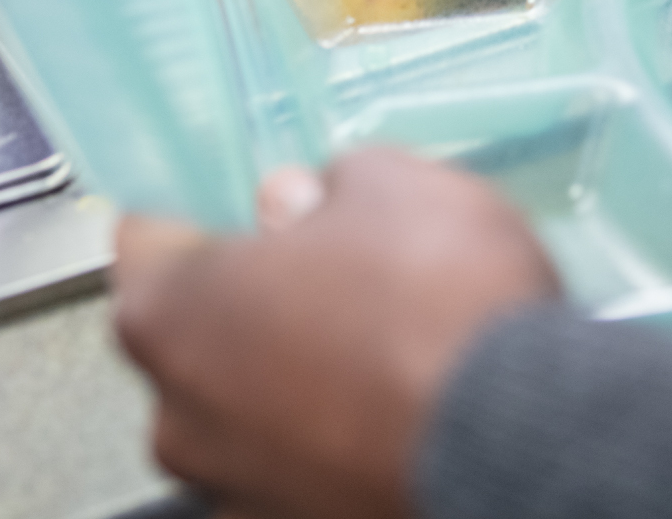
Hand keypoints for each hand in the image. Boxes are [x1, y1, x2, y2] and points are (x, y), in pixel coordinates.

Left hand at [114, 148, 560, 518]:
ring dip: (298, 363)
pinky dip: (337, 424)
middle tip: (333, 256)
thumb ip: (324, 184)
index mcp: (171, 312)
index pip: (146, 233)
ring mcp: (238, 490)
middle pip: (198, 324)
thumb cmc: (438, 302)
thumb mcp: (390, 183)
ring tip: (385, 333)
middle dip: (257, 287)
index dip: (201, 203)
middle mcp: (180, 417)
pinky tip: (404, 392)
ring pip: (250, 397)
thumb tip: (302, 202)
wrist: (526, 441)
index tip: (244, 196)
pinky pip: (302, 453)